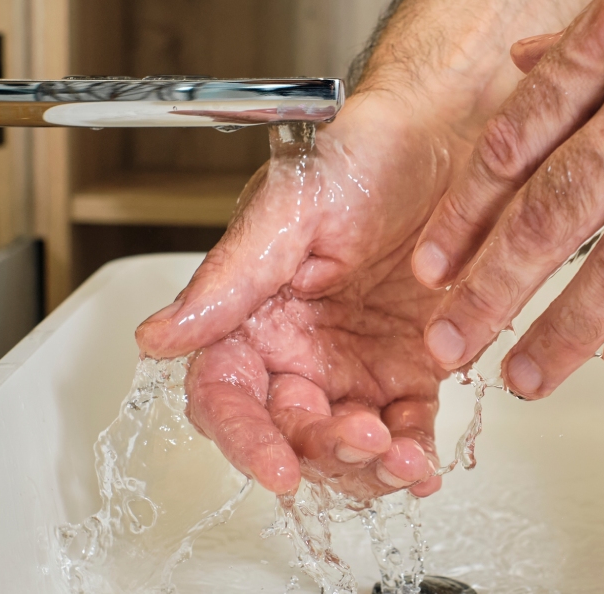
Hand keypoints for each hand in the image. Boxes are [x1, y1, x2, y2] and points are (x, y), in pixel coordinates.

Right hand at [137, 97, 473, 498]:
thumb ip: (228, 280)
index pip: (227, 395)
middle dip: (323, 452)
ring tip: (406, 457)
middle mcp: (296, 350)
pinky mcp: (408, 370)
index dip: (245, 439)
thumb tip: (158, 338)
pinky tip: (425, 466)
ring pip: (345, 447)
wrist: (444, 134)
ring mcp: (352, 366)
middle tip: (365, 438)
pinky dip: (414, 456)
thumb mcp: (289, 207)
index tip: (276, 469)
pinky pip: (405, 430)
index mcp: (251, 315)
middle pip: (288, 433)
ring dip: (370, 467)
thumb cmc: (362, 154)